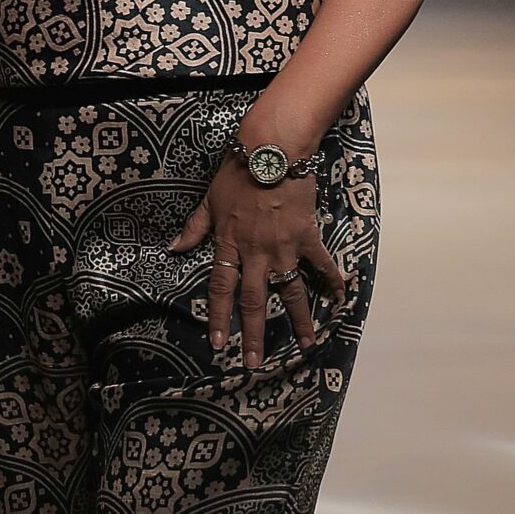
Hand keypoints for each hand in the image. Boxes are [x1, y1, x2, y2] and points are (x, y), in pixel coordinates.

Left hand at [168, 162, 347, 370]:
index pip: (221, 289)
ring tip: (306, 344)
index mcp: (229, 244)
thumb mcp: (209, 199)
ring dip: (298, 319)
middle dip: (253, 334)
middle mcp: (256, 253)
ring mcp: (283, 247)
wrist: (272, 150)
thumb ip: (194, 228)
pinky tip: (340, 298)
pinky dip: (332, 280)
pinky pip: (321, 264)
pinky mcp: (307, 236)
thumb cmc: (237, 172)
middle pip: (253, 300)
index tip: (219, 345)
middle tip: (255, 362)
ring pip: (289, 291)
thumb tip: (174, 248)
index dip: (219, 318)